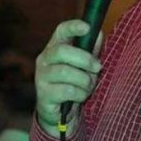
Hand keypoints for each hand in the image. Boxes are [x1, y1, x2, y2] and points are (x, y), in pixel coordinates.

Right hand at [34, 20, 102, 136]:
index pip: (60, 31)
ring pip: (65, 72)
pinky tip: (81, 96)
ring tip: (89, 86)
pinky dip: (80, 93)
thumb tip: (98, 33)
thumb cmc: (74, 83)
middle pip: (62, 51)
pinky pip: (67, 91)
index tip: (87, 27)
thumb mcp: (84, 66)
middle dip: (85, 59)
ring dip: (84, 80)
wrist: (60, 113)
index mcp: (55, 47)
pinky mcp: (43, 94)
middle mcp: (44, 59)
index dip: (73, 27)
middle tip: (98, 68)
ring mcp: (41, 77)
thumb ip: (91, 50)